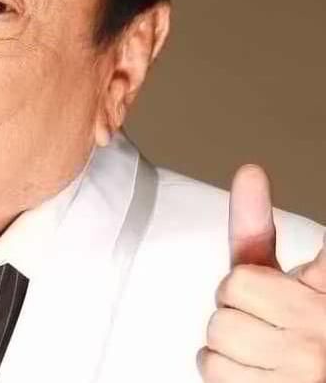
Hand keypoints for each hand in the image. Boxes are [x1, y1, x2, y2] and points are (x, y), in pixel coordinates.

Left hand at [198, 164, 325, 380]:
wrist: (313, 376)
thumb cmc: (297, 331)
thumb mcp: (287, 280)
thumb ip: (257, 231)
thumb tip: (249, 170)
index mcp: (321, 292)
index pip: (264, 260)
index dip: (254, 264)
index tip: (251, 174)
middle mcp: (319, 328)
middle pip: (229, 291)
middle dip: (234, 306)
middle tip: (264, 324)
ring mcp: (305, 369)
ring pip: (217, 335)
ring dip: (225, 345)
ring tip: (258, 352)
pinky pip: (215, 373)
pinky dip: (223, 376)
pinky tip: (252, 376)